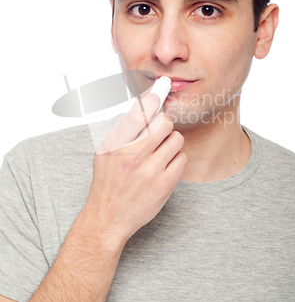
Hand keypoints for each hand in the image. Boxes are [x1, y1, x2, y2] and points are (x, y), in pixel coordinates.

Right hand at [85, 91, 187, 243]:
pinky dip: (175, 160)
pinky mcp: (165, 184)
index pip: (139, 113)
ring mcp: (150, 170)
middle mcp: (133, 154)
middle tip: (158, 134)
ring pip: (176, 139)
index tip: (163, 83)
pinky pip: (181, 158)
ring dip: (171, 143)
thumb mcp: (105, 152)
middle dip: (164, 125)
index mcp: (116, 144)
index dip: (153, 96)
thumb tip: (142, 107)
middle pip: (164, 122)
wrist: (108, 217)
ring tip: (159, 154)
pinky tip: (164, 168)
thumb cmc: (107, 182)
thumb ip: (123, 130)